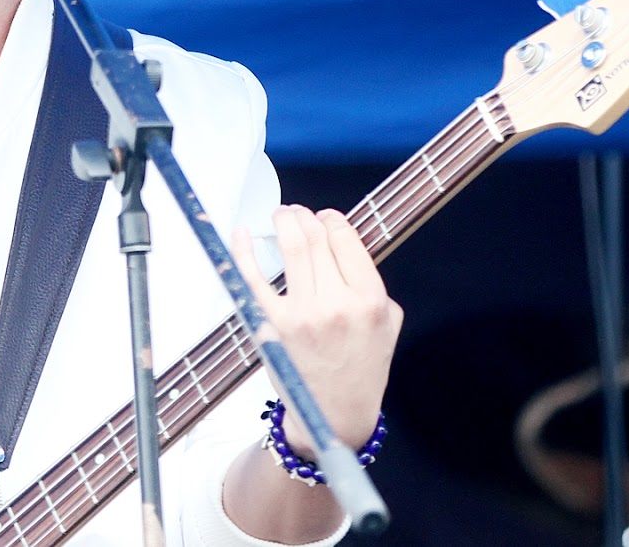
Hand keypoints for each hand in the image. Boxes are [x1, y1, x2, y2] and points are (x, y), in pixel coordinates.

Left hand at [232, 203, 401, 456]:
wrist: (335, 414)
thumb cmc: (363, 367)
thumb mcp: (388, 325)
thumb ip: (372, 284)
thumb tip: (343, 248)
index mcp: (370, 300)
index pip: (346, 240)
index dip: (332, 220)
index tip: (325, 218)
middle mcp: (338, 303)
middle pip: (316, 239)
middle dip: (305, 217)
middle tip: (297, 213)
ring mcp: (303, 313)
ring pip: (291, 248)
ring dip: (283, 223)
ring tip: (281, 215)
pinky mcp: (274, 325)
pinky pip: (254, 278)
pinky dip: (244, 251)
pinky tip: (241, 233)